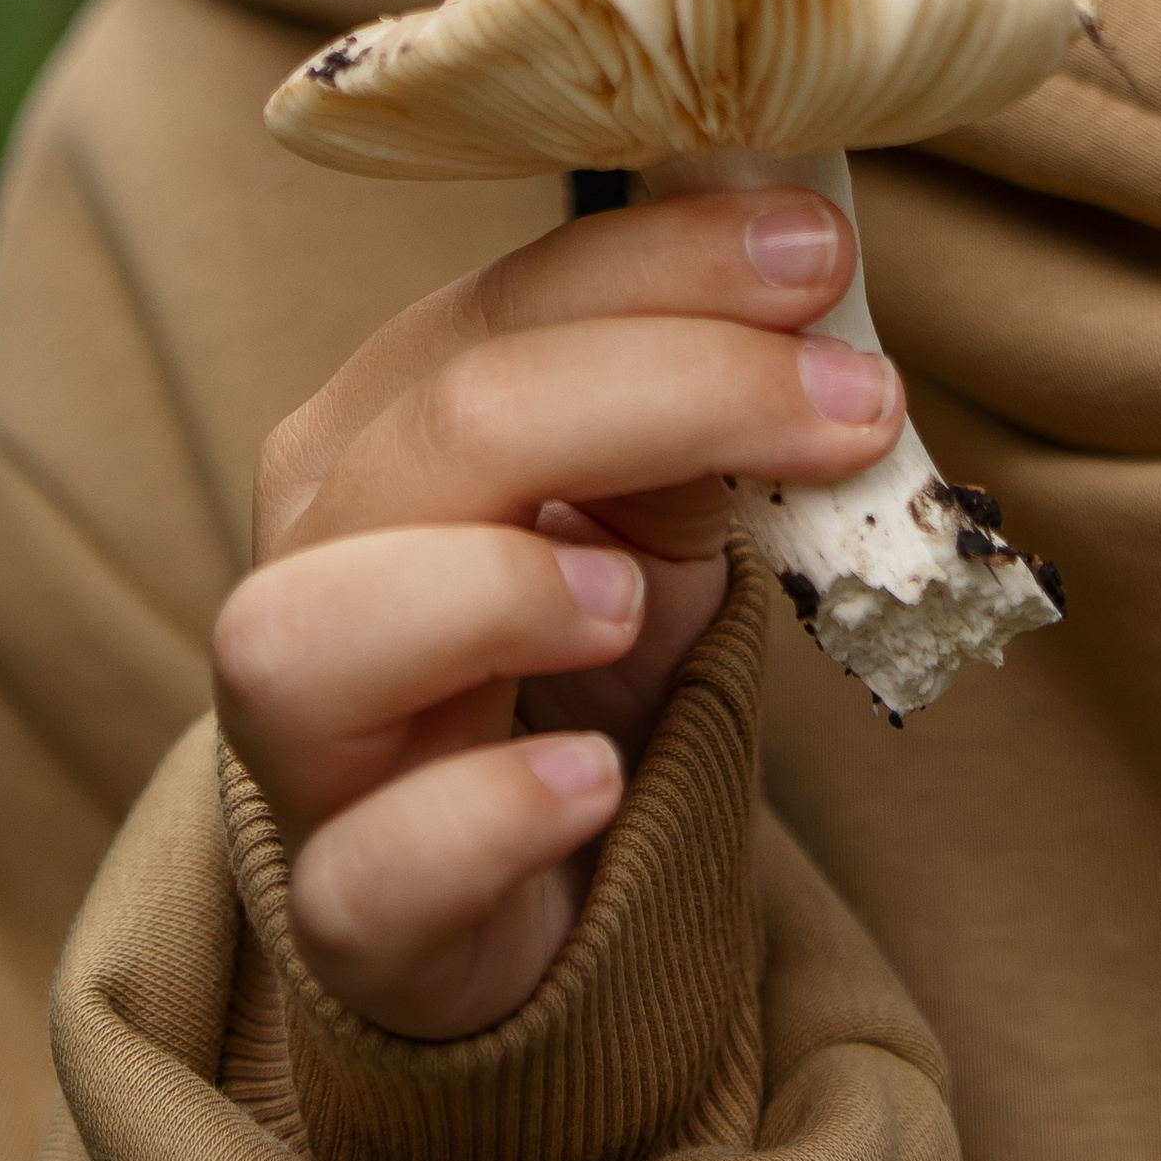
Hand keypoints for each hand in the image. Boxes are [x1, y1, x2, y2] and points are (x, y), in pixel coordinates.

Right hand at [210, 184, 897, 1038]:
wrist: (529, 899)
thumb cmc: (577, 669)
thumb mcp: (645, 520)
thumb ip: (687, 415)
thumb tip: (796, 298)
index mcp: (381, 429)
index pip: (504, 304)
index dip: (668, 264)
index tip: (820, 252)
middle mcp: (317, 561)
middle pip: (443, 430)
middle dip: (664, 389)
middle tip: (854, 401)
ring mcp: (308, 743)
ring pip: (306, 632)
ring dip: (490, 590)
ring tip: (631, 597)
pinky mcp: (347, 909)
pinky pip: (368, 866)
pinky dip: (482, 813)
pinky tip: (593, 783)